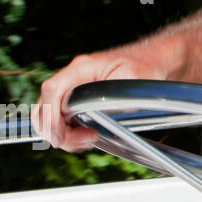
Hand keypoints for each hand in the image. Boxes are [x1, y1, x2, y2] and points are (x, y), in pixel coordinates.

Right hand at [33, 39, 179, 151]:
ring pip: (51, 117)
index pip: (52, 90)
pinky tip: (89, 136)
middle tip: (83, 140)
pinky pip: (64, 120)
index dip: (50, 115)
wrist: (156, 61)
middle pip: (44, 107)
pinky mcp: (79, 101)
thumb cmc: (148, 66)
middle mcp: (73, 78)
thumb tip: (94, 116)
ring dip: (64, 134)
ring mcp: (74, 90)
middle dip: (55, 130)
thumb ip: (111, 98)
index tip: (61, 135)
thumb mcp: (135, 80)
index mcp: (82, 68)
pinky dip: (70, 133)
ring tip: (89, 139)